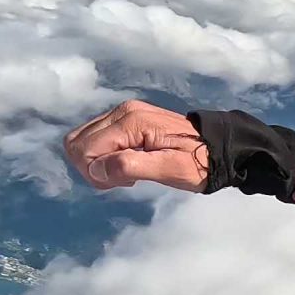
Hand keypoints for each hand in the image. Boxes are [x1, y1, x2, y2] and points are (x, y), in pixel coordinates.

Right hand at [65, 101, 209, 191]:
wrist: (217, 148)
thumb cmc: (197, 163)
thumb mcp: (169, 169)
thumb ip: (130, 166)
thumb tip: (96, 168)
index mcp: (129, 121)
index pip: (84, 149)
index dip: (96, 173)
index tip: (124, 182)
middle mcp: (121, 112)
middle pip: (77, 142)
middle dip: (92, 168)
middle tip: (122, 179)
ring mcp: (122, 113)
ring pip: (83, 140)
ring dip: (96, 163)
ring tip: (125, 173)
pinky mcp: (125, 119)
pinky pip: (97, 138)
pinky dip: (104, 157)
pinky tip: (127, 165)